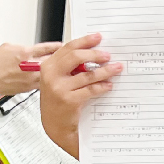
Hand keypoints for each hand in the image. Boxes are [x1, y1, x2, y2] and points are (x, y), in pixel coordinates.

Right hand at [0, 41, 58, 96]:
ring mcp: (31, 78)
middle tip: (65, 57)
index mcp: (25, 53)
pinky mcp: (29, 88)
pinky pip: (42, 82)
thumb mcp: (8, 47)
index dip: (56, 46)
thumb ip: (23, 47)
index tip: (62, 46)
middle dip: (58, 58)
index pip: (46, 48)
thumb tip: (30, 48)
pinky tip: (48, 78)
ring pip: (49, 73)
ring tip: (58, 69)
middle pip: (51, 61)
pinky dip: (47, 80)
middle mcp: (30, 66)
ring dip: (55, 71)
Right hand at [38, 32, 122, 153]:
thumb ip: (68, 66)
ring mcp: (59, 88)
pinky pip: (91, 89)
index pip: (68, 48)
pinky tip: (109, 85)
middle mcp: (51, 75)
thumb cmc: (58, 101)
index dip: (85, 41)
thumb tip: (91, 52)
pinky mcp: (69, 100)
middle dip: (95, 54)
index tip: (98, 37)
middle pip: (76, 57)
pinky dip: (102, 86)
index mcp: (48, 66)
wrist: (54, 125)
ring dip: (105, 70)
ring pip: (87, 74)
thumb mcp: (58, 80)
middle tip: (108, 55)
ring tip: (116, 68)